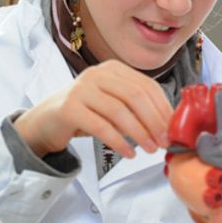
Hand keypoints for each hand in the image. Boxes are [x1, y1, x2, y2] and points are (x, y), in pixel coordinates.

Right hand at [14, 60, 172, 157]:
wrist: (47, 121)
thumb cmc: (87, 113)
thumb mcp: (114, 104)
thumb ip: (137, 108)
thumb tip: (168, 125)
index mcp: (114, 69)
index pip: (147, 85)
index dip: (163, 108)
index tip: (174, 128)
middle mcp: (97, 73)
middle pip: (135, 96)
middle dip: (154, 121)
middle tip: (164, 142)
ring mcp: (81, 89)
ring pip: (119, 111)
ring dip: (139, 133)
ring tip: (150, 149)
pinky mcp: (69, 108)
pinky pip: (101, 127)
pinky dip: (119, 142)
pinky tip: (129, 153)